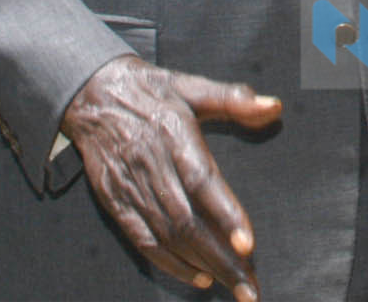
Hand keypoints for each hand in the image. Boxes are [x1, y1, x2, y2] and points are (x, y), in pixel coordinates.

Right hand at [61, 55, 281, 299]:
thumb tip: (274, 106)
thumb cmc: (152, 90)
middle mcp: (151, 164)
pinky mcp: (115, 202)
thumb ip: (234, 99)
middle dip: (221, 257)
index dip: (225, 214)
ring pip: (167, 237)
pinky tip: (198, 277)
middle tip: (250, 285)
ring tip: (233, 285)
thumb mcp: (192, 86)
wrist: (93, 94)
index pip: (201, 180)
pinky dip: (169, 264)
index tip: (248, 244)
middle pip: (187, 221)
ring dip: (201, 265)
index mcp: (174, 133)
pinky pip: (143, 241)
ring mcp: (131, 187)